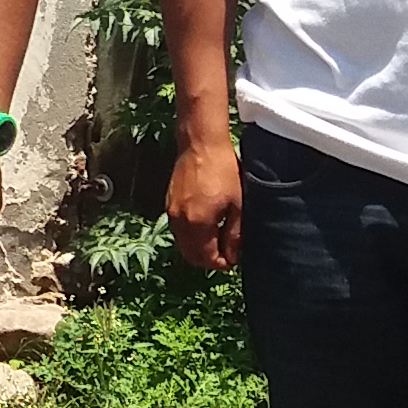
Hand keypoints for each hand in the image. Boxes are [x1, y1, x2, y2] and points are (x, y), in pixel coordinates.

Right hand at [165, 136, 242, 272]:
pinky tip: (205, 225)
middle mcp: (180, 222)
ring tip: (217, 240)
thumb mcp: (237, 205)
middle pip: (190, 255)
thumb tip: (233, 256)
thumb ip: (235, 235)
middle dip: (207, 260)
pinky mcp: (169, 202)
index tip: (233, 260)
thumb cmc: (224, 171)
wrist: (201, 144)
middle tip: (225, 255)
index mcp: (197, 224)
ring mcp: (171, 212)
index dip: (220, 264)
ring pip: (182, 243)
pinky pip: (178, 229)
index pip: (206, 258)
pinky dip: (190, 235)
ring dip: (198, 248)